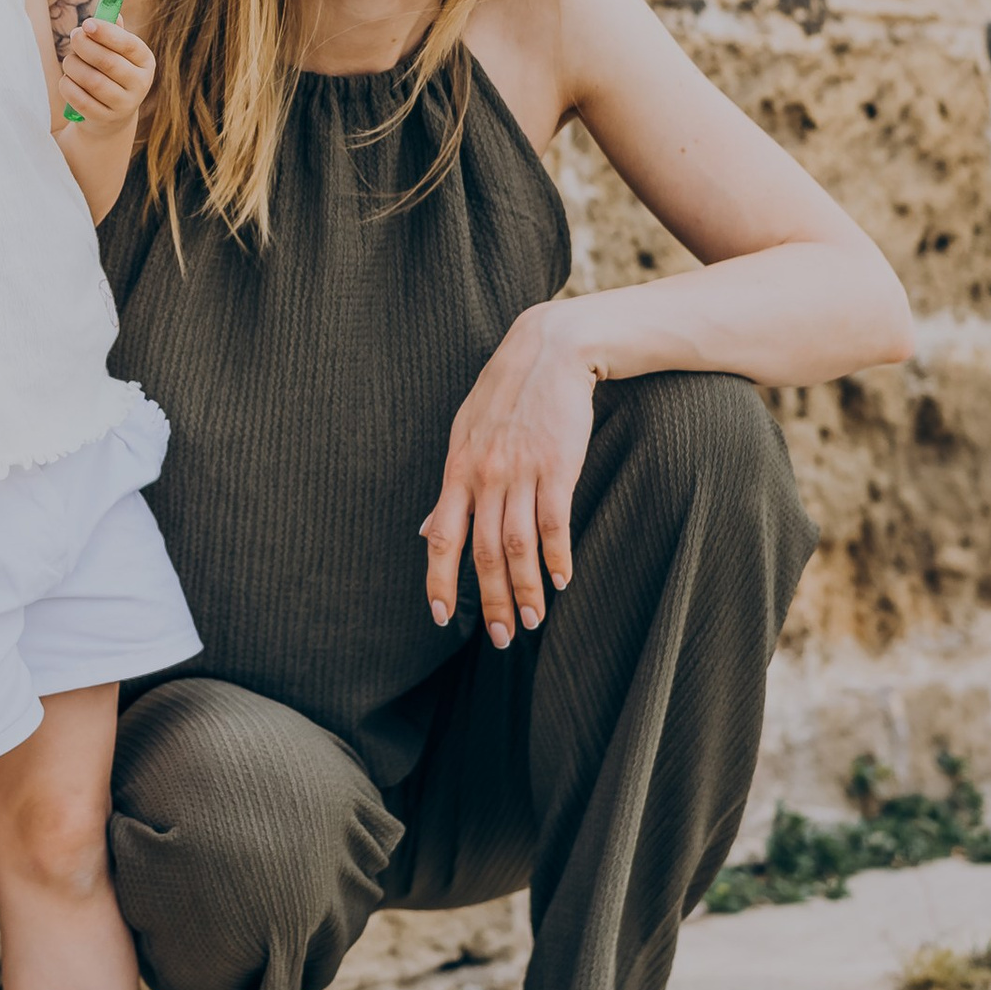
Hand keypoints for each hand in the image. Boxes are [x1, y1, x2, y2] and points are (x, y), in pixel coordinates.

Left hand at [57, 16, 154, 131]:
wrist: (110, 116)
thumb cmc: (110, 73)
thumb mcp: (117, 52)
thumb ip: (113, 32)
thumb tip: (111, 12)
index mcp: (145, 61)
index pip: (129, 45)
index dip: (106, 33)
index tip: (87, 23)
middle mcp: (140, 84)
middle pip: (107, 62)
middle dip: (84, 46)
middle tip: (74, 36)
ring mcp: (124, 104)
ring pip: (91, 80)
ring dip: (73, 66)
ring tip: (69, 61)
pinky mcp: (104, 118)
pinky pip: (79, 99)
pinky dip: (68, 86)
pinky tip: (67, 80)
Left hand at [420, 303, 599, 647]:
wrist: (550, 350)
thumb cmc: (506, 395)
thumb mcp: (465, 435)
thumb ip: (450, 488)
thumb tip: (427, 532)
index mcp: (458, 470)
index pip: (443, 538)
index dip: (440, 581)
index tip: (442, 618)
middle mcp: (485, 475)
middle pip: (483, 552)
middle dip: (492, 601)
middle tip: (503, 639)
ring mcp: (522, 471)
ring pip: (518, 544)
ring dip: (526, 588)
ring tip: (533, 623)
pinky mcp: (558, 465)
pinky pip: (556, 521)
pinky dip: (558, 556)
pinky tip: (563, 581)